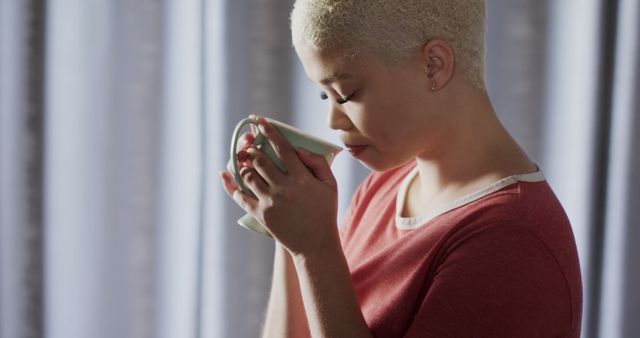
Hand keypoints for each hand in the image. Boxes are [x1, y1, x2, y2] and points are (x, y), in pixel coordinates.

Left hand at [219, 117, 339, 256]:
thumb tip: (298, 148)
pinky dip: (230, 184)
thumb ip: (318, 163)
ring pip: (248, 175)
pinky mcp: (261, 214)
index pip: (282, 148)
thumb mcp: (330, 185)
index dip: (269, 131)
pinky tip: (224, 174)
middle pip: (260, 160)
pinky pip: (240, 196)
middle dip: (252, 148)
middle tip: (249, 143)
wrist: (315, 245)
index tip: (259, 121)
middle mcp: (284, 188)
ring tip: (243, 158)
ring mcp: (270, 202)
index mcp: (302, 178)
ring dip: (243, 164)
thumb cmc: (324, 212)